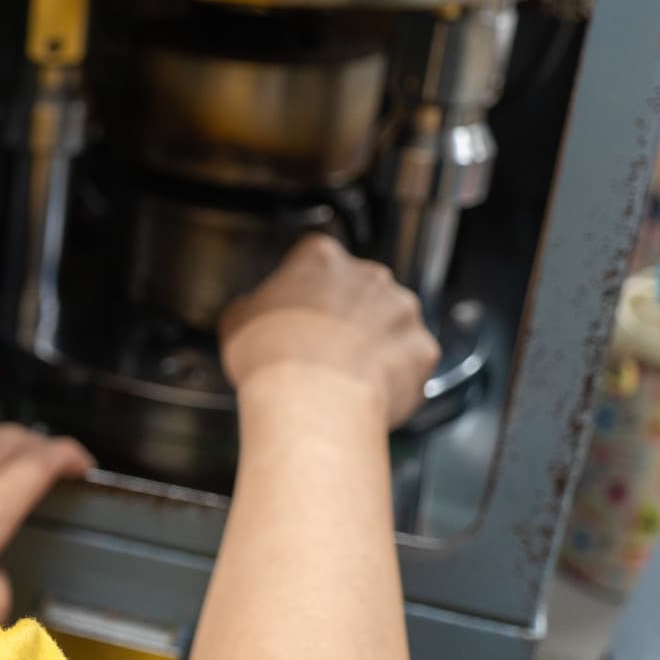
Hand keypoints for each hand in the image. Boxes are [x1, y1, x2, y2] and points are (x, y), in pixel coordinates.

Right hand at [219, 234, 440, 427]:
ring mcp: (401, 311)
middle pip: (361, 288)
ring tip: (345, 374)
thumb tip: (252, 315)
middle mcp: (368, 276)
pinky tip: (370, 391)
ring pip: (391, 322)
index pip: (317, 258)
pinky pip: (411, 360)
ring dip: (376, 341)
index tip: (298, 308)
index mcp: (320, 258)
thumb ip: (253, 307)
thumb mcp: (237, 322)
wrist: (313, 400)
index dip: (306, 287)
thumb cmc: (274, 359)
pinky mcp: (423, 348)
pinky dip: (397, 374)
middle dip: (347, 313)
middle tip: (321, 344)